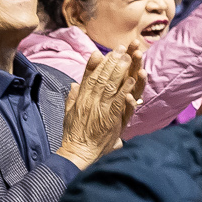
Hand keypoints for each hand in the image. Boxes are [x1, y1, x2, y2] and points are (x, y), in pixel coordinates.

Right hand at [57, 49, 142, 167]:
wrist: (77, 152)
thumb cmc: (73, 135)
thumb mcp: (69, 113)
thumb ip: (73, 97)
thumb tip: (74, 84)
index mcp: (80, 98)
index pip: (88, 77)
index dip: (95, 64)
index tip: (102, 52)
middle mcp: (88, 100)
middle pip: (101, 76)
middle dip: (111, 61)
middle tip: (120, 49)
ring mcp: (98, 108)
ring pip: (110, 85)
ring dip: (120, 70)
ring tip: (128, 58)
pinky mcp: (109, 118)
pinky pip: (118, 100)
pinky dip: (125, 89)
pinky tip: (132, 80)